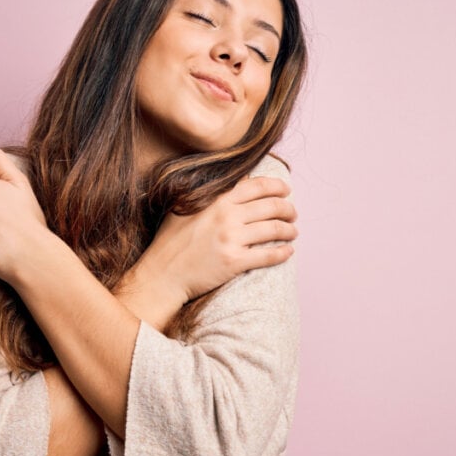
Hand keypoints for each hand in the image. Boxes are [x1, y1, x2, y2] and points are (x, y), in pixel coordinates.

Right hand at [131, 175, 297, 306]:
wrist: (162, 274)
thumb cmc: (170, 241)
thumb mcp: (184, 207)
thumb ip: (210, 193)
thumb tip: (237, 181)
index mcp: (217, 200)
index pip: (257, 186)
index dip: (276, 186)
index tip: (285, 190)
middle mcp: (227, 217)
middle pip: (271, 207)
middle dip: (287, 209)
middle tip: (293, 213)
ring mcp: (232, 240)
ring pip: (273, 230)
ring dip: (289, 230)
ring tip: (292, 232)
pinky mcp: (235, 262)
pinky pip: (268, 255)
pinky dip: (283, 253)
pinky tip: (288, 252)